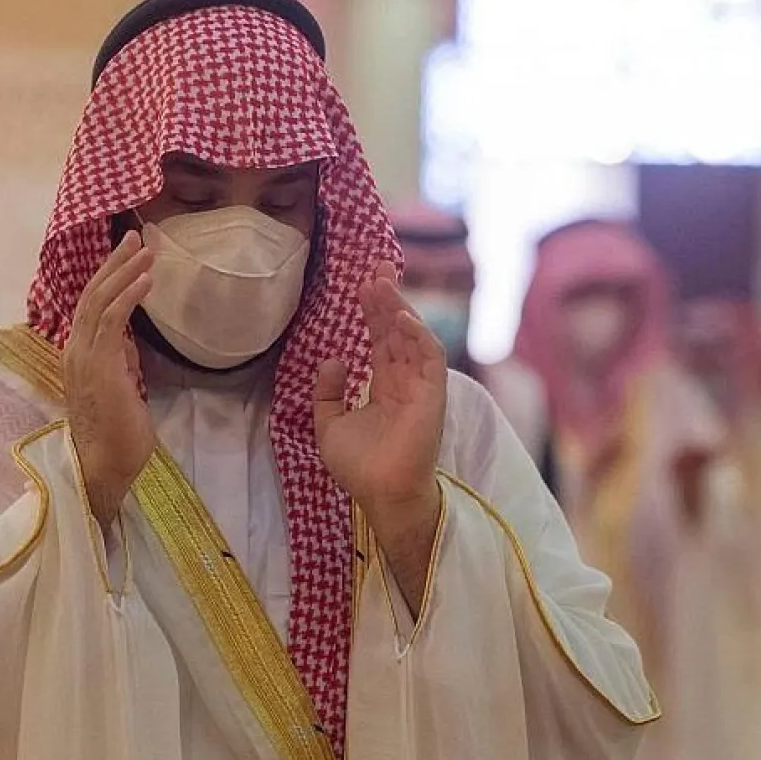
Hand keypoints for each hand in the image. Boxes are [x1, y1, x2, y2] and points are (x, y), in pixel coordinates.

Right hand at [63, 232, 155, 527]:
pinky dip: (129, 294)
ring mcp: (84, 356)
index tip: (129, 255)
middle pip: (91, 293)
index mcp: (79, 355)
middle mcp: (76, 350)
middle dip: (114, 262)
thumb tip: (127, 345)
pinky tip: (146, 279)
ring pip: (100, 300)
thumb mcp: (120, 390)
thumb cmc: (117, 437)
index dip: (108, 277)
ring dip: (124, 271)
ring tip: (146, 248)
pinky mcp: (100, 365)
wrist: (104, 467)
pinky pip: (112, 319)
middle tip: (136, 236)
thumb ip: (120, 364)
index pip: (90, 306)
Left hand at [314, 263, 447, 613]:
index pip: (380, 340)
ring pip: (413, 337)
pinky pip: (430, 359)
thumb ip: (328, 393)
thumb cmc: (359, 468)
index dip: (373, 311)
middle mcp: (404, 382)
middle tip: (376, 266)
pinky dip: (419, 336)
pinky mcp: (432, 396)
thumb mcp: (329, 426)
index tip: (363, 282)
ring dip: (399, 309)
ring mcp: (420, 387)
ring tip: (380, 282)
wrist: (381, 494)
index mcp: (384, 387)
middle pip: (397, 330)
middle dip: (387, 298)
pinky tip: (401, 317)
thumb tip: (333, 359)